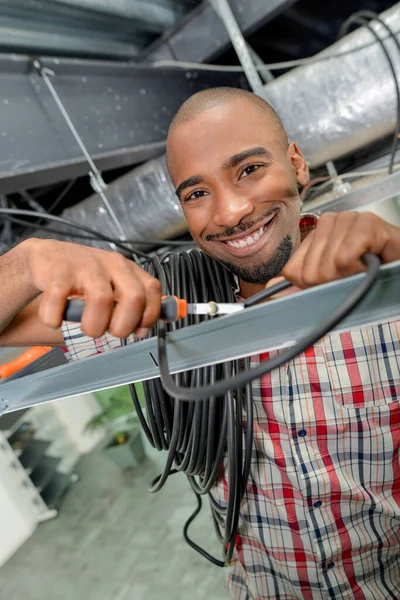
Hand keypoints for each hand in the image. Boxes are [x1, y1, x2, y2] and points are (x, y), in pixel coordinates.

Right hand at [24, 239, 160, 337]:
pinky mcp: (59, 271)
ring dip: (93, 325)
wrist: (44, 257)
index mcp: (128, 269)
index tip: (137, 331)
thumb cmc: (82, 276)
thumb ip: (134, 302)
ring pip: (101, 300)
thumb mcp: (114, 285)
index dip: (149, 316)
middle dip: (123, 326)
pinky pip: (60, 300)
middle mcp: (111, 265)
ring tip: (84, 326)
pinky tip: (55, 318)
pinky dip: (55, 317)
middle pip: (134, 297)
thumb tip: (157, 321)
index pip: (153, 290)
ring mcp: (85, 266)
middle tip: (108, 331)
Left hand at [282, 211, 399, 287]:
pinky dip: (359, 268)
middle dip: (333, 283)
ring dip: (350, 276)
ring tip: (364, 268)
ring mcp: (349, 219)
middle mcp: (329, 222)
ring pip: (328, 266)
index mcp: (316, 234)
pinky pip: (345, 258)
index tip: (335, 280)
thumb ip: (301, 284)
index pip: (293, 270)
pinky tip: (371, 261)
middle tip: (353, 275)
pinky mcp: (368, 223)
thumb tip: (269, 288)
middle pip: (309, 272)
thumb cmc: (370, 271)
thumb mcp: (331, 280)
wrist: (399, 265)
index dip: (314, 285)